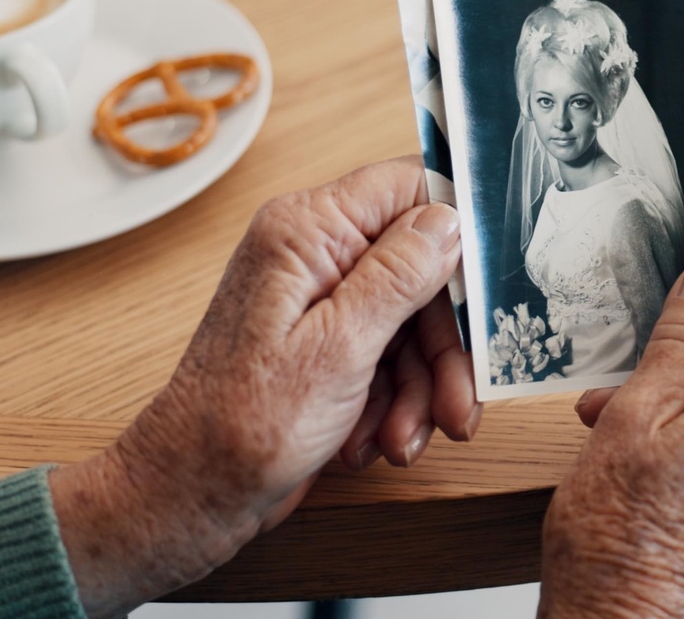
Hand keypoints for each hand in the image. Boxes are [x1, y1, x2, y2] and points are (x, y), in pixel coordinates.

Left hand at [49, 158, 478, 617]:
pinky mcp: (323, 346)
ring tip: (405, 437)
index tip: (489, 285)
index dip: (458, 230)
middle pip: (421, 268)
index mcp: (306, 231)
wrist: (194, 497)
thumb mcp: (340, 347)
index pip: (408, 186)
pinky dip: (394, 401)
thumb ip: (399, 274)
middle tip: (460, 402)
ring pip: (411, 321)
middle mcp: (312, 255)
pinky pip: (389, 356)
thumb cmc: (242, 426)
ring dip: (421, 386)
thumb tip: (449, 217)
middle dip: (445, 342)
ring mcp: (318, 302)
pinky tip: (377, 439)